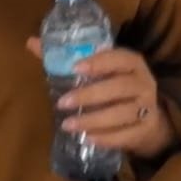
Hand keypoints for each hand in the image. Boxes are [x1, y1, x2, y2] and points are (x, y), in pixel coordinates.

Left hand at [26, 38, 175, 158]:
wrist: (148, 119)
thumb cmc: (116, 87)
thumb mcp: (98, 71)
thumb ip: (65, 57)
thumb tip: (32, 42)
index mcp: (132, 63)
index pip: (119, 58)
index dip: (99, 62)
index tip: (75, 67)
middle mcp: (144, 83)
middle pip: (120, 87)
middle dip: (90, 95)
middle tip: (63, 103)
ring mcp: (148, 108)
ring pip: (122, 114)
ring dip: (94, 120)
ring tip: (68, 125)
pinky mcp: (145, 131)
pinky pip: (126, 136)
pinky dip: (106, 138)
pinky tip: (87, 138)